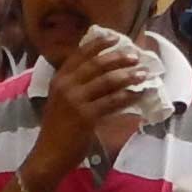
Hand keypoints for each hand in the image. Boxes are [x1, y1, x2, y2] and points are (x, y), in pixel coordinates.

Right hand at [28, 28, 151, 182]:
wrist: (48, 154)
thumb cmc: (57, 129)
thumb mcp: (61, 101)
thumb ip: (76, 85)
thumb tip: (105, 73)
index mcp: (59, 79)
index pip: (80, 54)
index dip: (98, 44)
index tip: (114, 37)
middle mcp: (66, 86)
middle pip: (97, 64)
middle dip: (118, 58)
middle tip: (135, 55)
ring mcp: (75, 101)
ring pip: (107, 81)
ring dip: (128, 76)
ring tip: (143, 73)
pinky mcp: (86, 116)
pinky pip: (113, 102)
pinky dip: (128, 97)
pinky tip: (139, 94)